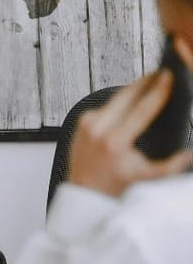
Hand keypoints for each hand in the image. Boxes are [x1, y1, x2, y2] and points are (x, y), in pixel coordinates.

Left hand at [69, 71, 192, 196]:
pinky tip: (130, 100)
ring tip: (149, 81)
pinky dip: (119, 102)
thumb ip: (172, 165)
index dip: (158, 90)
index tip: (168, 76)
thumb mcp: (148, 177)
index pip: (142, 108)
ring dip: (132, 89)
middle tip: (160, 72)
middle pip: (126, 95)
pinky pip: (105, 106)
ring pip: (114, 98)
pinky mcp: (81, 123)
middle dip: (145, 81)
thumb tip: (190, 154)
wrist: (86, 191)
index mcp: (115, 142)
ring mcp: (87, 124)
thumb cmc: (116, 185)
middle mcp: (98, 129)